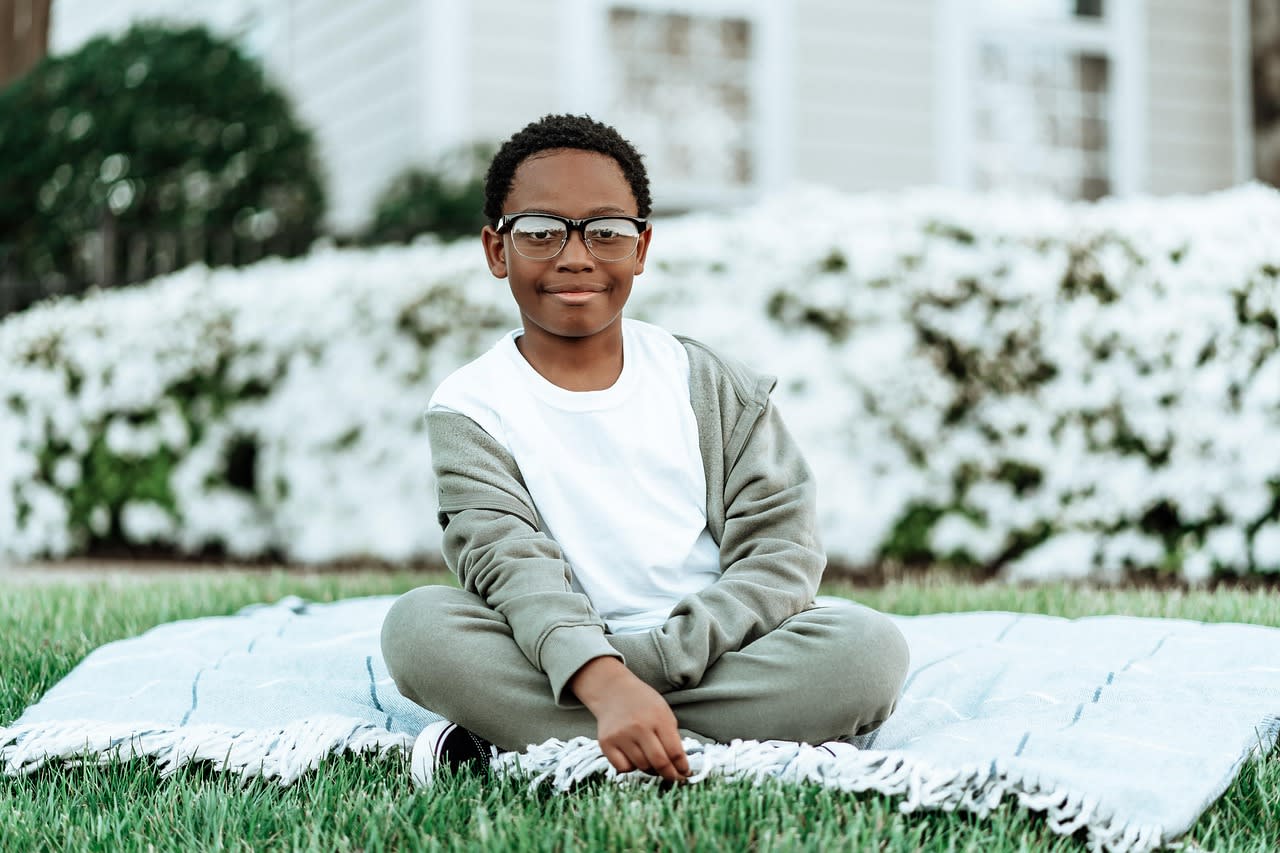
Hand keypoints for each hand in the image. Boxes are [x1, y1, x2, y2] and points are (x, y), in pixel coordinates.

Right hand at [569, 656, 689, 781]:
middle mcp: (639, 727)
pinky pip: (623, 768)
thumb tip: (679, 765)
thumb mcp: (663, 712)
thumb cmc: (642, 703)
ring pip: (642, 767)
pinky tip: (633, 757)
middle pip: (659, 762)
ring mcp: (621, 736)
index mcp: (658, 717)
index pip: (675, 751)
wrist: (612, 691)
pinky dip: (631, 767)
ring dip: (650, 769)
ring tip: (652, 761)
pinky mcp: (606, 743)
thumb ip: (671, 737)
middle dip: (670, 775)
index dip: (682, 767)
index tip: (685, 773)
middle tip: (674, 778)